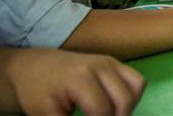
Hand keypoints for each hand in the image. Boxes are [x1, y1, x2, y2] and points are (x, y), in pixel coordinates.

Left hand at [10, 49, 144, 115]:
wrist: (35, 65)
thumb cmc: (37, 91)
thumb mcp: (45, 114)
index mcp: (81, 78)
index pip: (102, 110)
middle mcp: (101, 66)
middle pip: (124, 99)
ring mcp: (111, 62)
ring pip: (137, 86)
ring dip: (128, 107)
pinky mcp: (115, 62)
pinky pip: (136, 79)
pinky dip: (131, 96)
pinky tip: (115, 107)